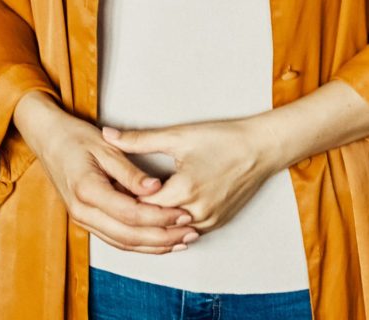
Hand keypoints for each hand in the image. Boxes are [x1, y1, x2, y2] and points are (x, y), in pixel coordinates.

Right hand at [13, 93, 197, 253]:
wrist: (48, 140)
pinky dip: (139, 243)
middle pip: (128, 235)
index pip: (130, 212)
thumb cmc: (75, 137)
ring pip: (122, 243)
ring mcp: (83, 219)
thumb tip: (156, 188)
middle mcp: (83, 212)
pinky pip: (115, 239)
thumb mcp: (105, 147)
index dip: (159, 216)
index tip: (183, 213)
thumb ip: (130, 171)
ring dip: (153, 246)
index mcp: (87, 190)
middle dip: (162, 237)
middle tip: (189, 232)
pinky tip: (159, 241)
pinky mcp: (86, 221)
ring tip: (181, 241)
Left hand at [103, 116, 276, 233]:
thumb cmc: (222, 138)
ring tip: (133, 205)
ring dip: (153, 221)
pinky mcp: (217, 223)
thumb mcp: (178, 136)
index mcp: (183, 191)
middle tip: (114, 198)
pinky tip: (160, 211)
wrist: (261, 148)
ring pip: (170, 231)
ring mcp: (208, 222)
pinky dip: (171, 223)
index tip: (108, 188)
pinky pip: (186, 231)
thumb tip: (108, 136)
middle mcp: (196, 213)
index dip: (122, 198)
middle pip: (154, 222)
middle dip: (134, 211)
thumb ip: (139, 140)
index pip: (141, 206)